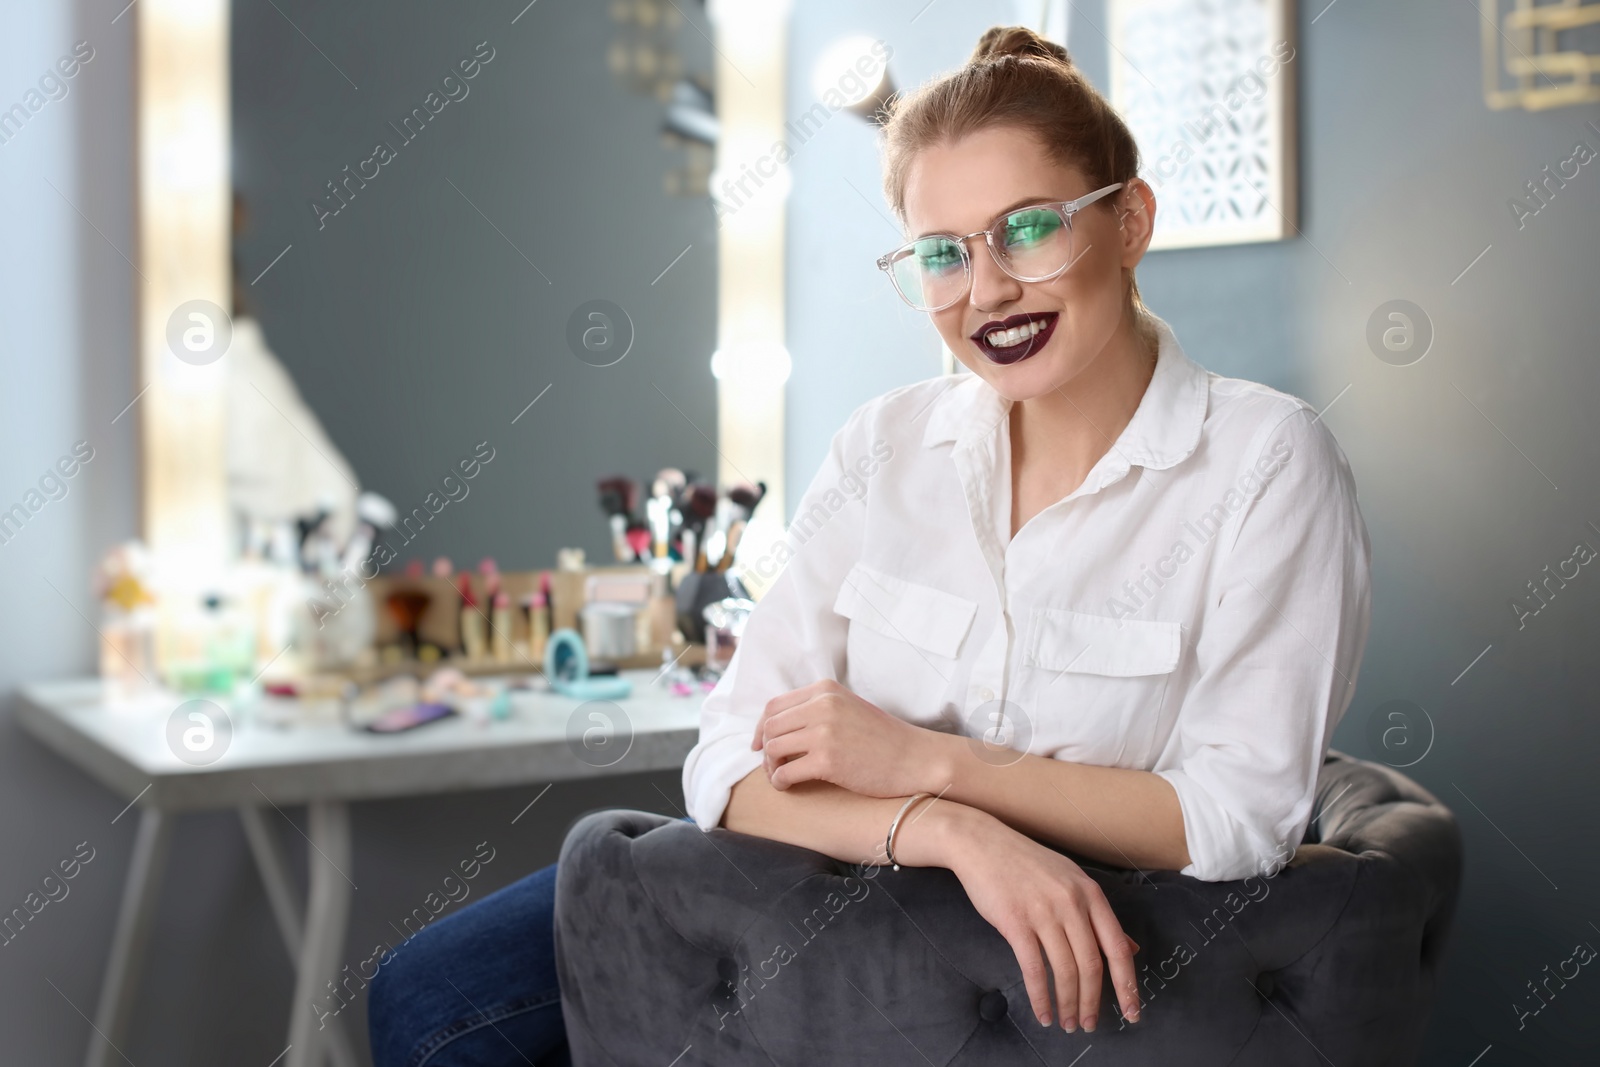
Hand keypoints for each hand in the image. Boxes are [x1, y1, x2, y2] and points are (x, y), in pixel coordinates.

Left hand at [752, 679, 944, 797]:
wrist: (915, 758)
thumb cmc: (882, 739)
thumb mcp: (848, 708)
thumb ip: (817, 710)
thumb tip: (778, 726)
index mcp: (825, 691)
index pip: (774, 706)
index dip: (762, 727)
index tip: (761, 744)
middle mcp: (822, 706)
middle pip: (770, 727)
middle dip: (765, 749)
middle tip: (773, 766)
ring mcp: (824, 732)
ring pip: (773, 749)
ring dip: (771, 767)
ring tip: (781, 777)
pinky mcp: (827, 760)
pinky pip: (785, 772)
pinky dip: (780, 782)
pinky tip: (787, 787)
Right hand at [918, 803, 1141, 1031]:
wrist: (982, 842)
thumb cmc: (1026, 863)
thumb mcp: (1070, 881)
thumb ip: (1098, 915)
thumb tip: (1130, 947)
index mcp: (1090, 893)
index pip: (1117, 947)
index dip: (1127, 984)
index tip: (1132, 1012)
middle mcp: (1071, 903)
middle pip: (1092, 965)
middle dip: (1093, 1002)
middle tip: (1089, 1024)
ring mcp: (1043, 912)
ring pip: (1065, 970)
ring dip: (1068, 1003)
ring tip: (1067, 1023)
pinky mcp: (1015, 922)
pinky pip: (1033, 968)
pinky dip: (1040, 996)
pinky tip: (1042, 1012)